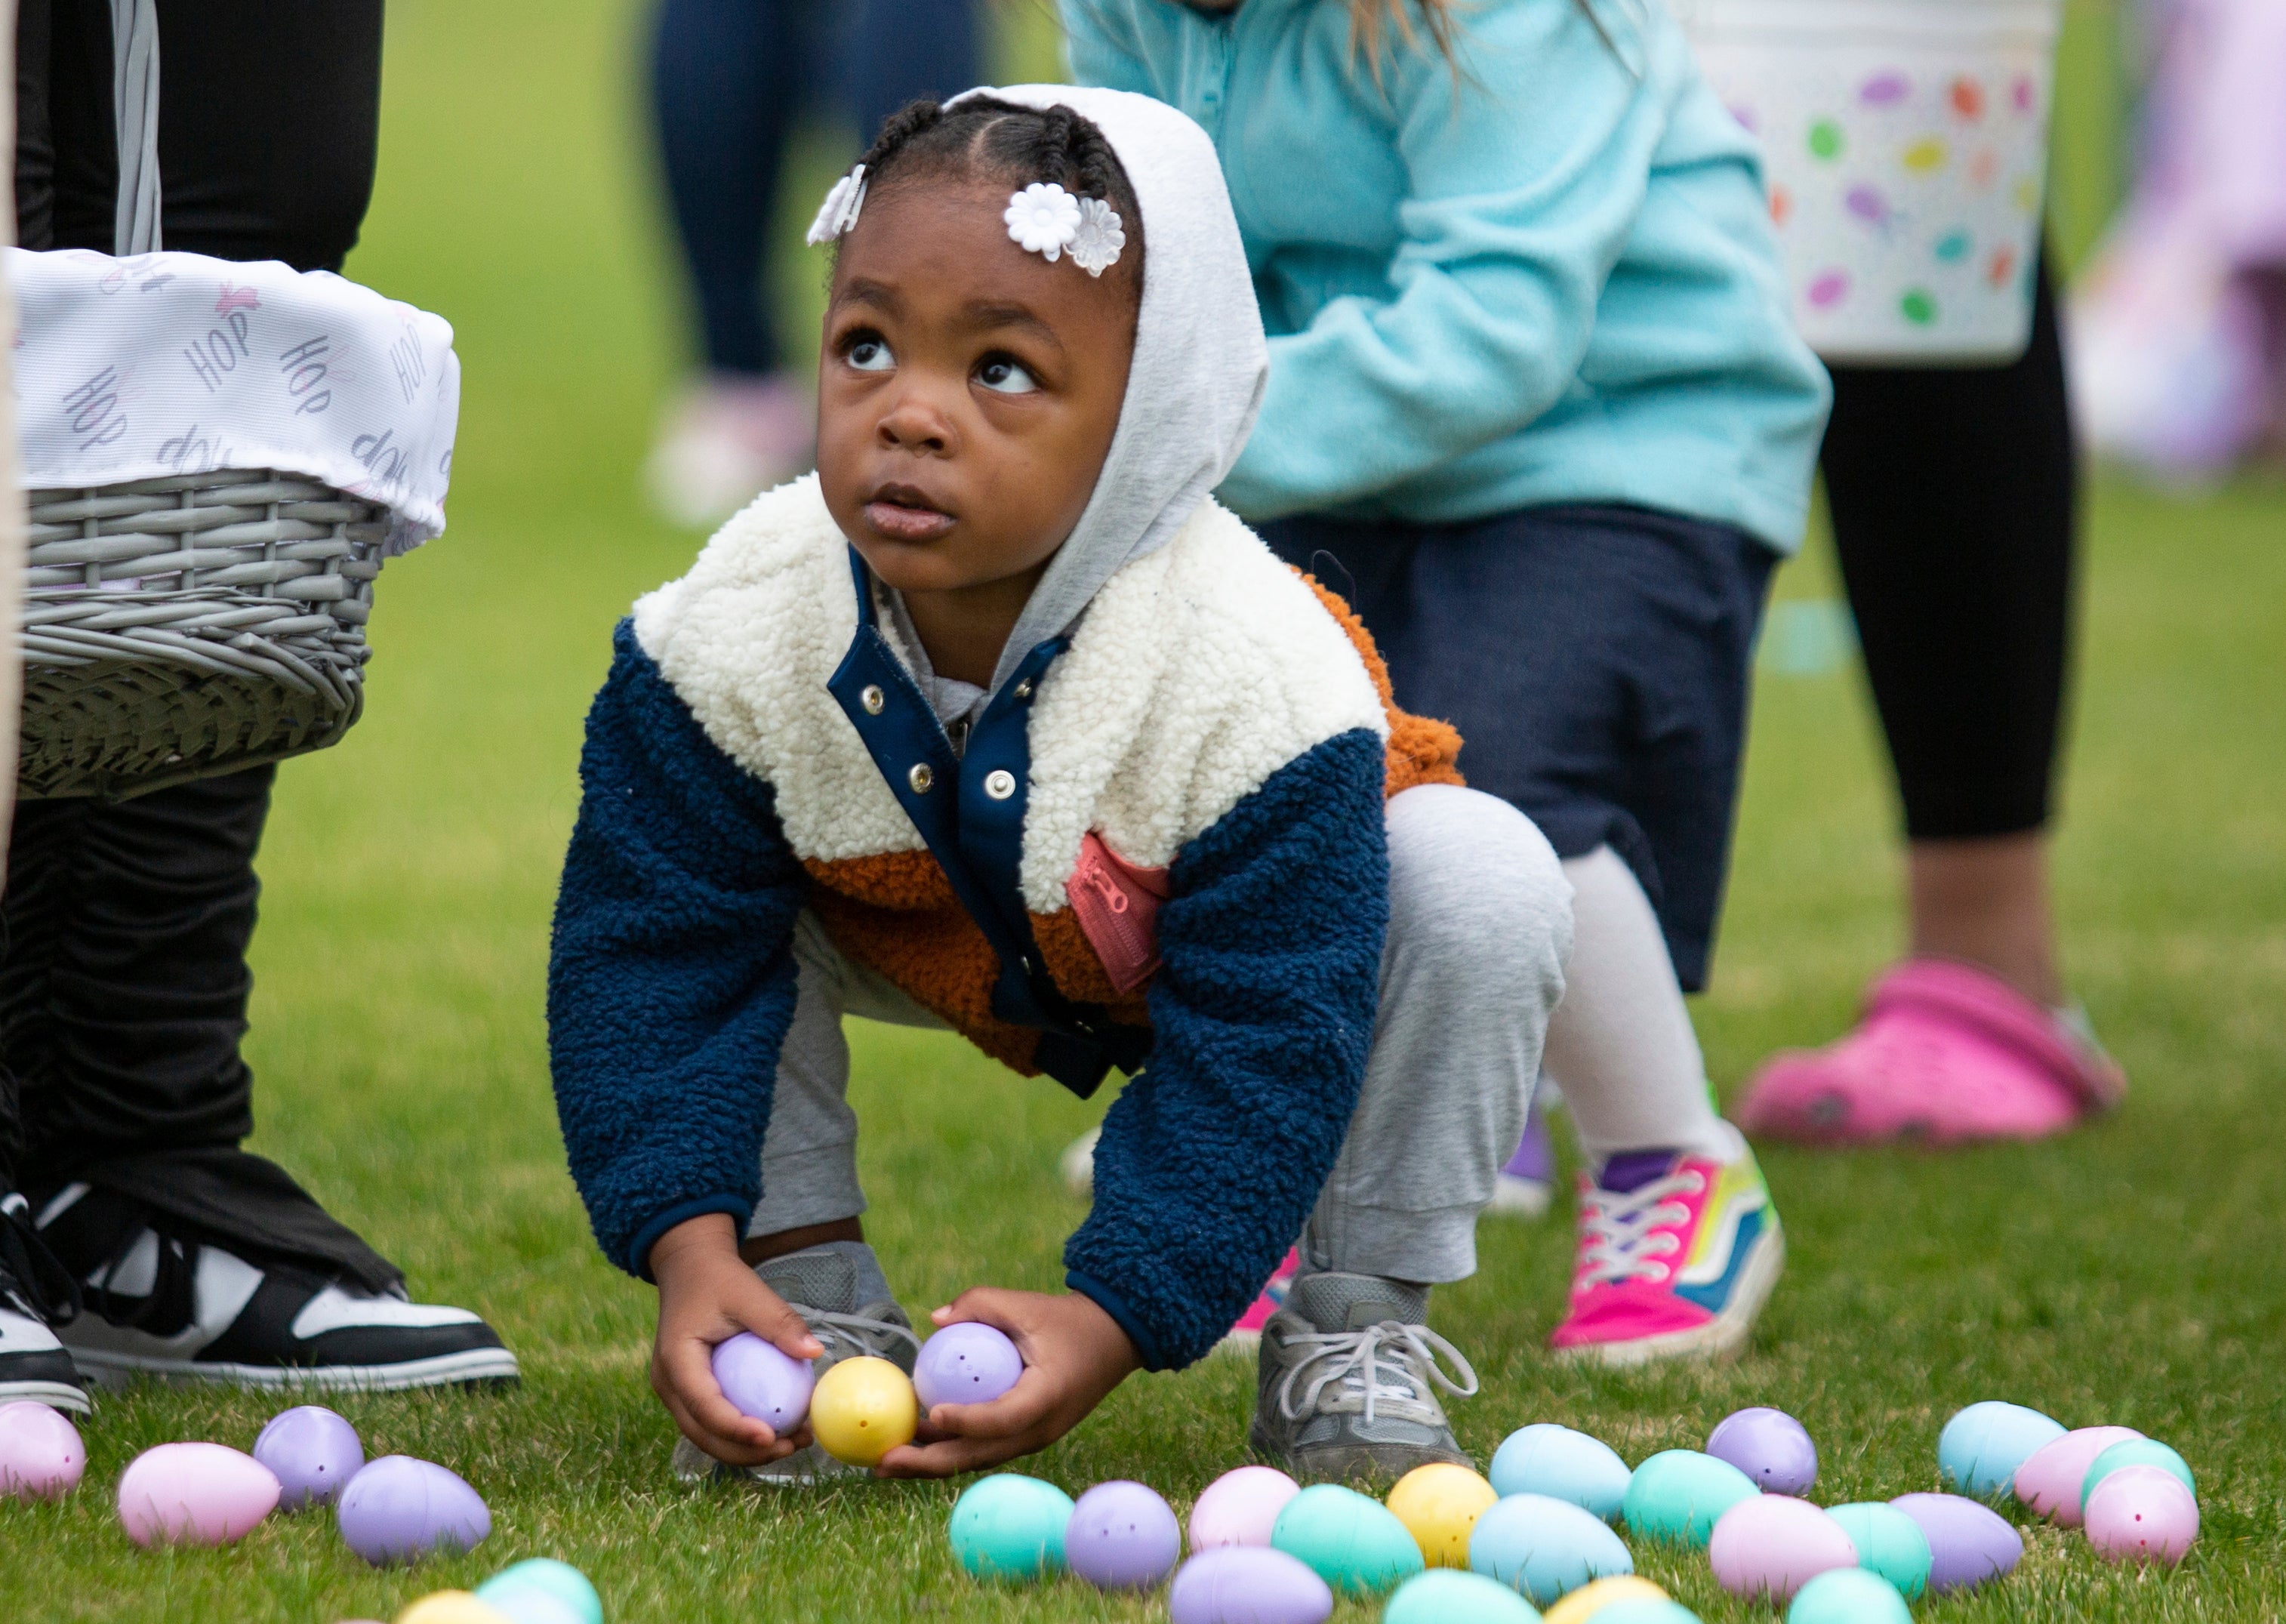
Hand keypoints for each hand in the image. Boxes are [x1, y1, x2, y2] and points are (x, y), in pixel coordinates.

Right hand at [648, 1214, 823, 1467]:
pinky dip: (742, 1433)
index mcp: (676, 1361)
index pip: (705, 1407)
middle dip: (747, 1452)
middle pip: (704, 1434)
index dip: (736, 1429)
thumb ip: (779, 1321)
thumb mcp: (749, 1292)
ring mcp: (676, 1393)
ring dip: (747, 1449)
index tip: (773, 1437)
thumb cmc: (719, 1279)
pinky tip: (781, 1427)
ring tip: (794, 1443)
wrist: (690, 1270)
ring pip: (708, 1437)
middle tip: (793, 1447)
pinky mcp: (689, 1394)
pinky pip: (714, 1423)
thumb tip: (815, 1352)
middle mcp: (669, 1384)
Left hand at [875, 1287, 1139, 1477]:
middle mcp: (1041, 1428)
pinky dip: (949, 1449)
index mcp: (1048, 1395)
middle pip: (981, 1455)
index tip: (933, 1414)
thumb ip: (981, 1303)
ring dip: (932, 1463)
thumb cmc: (1064, 1321)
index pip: (1005, 1417)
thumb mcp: (1026, 1304)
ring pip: (977, 1459)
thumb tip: (935, 1320)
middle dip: (929, 1464)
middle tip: (884, 1462)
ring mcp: (1033, 1439)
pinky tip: (915, 1442)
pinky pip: (982, 1449)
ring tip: (886, 1462)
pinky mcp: (1023, 1438)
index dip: (969, 1421)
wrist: (1108, 1342)